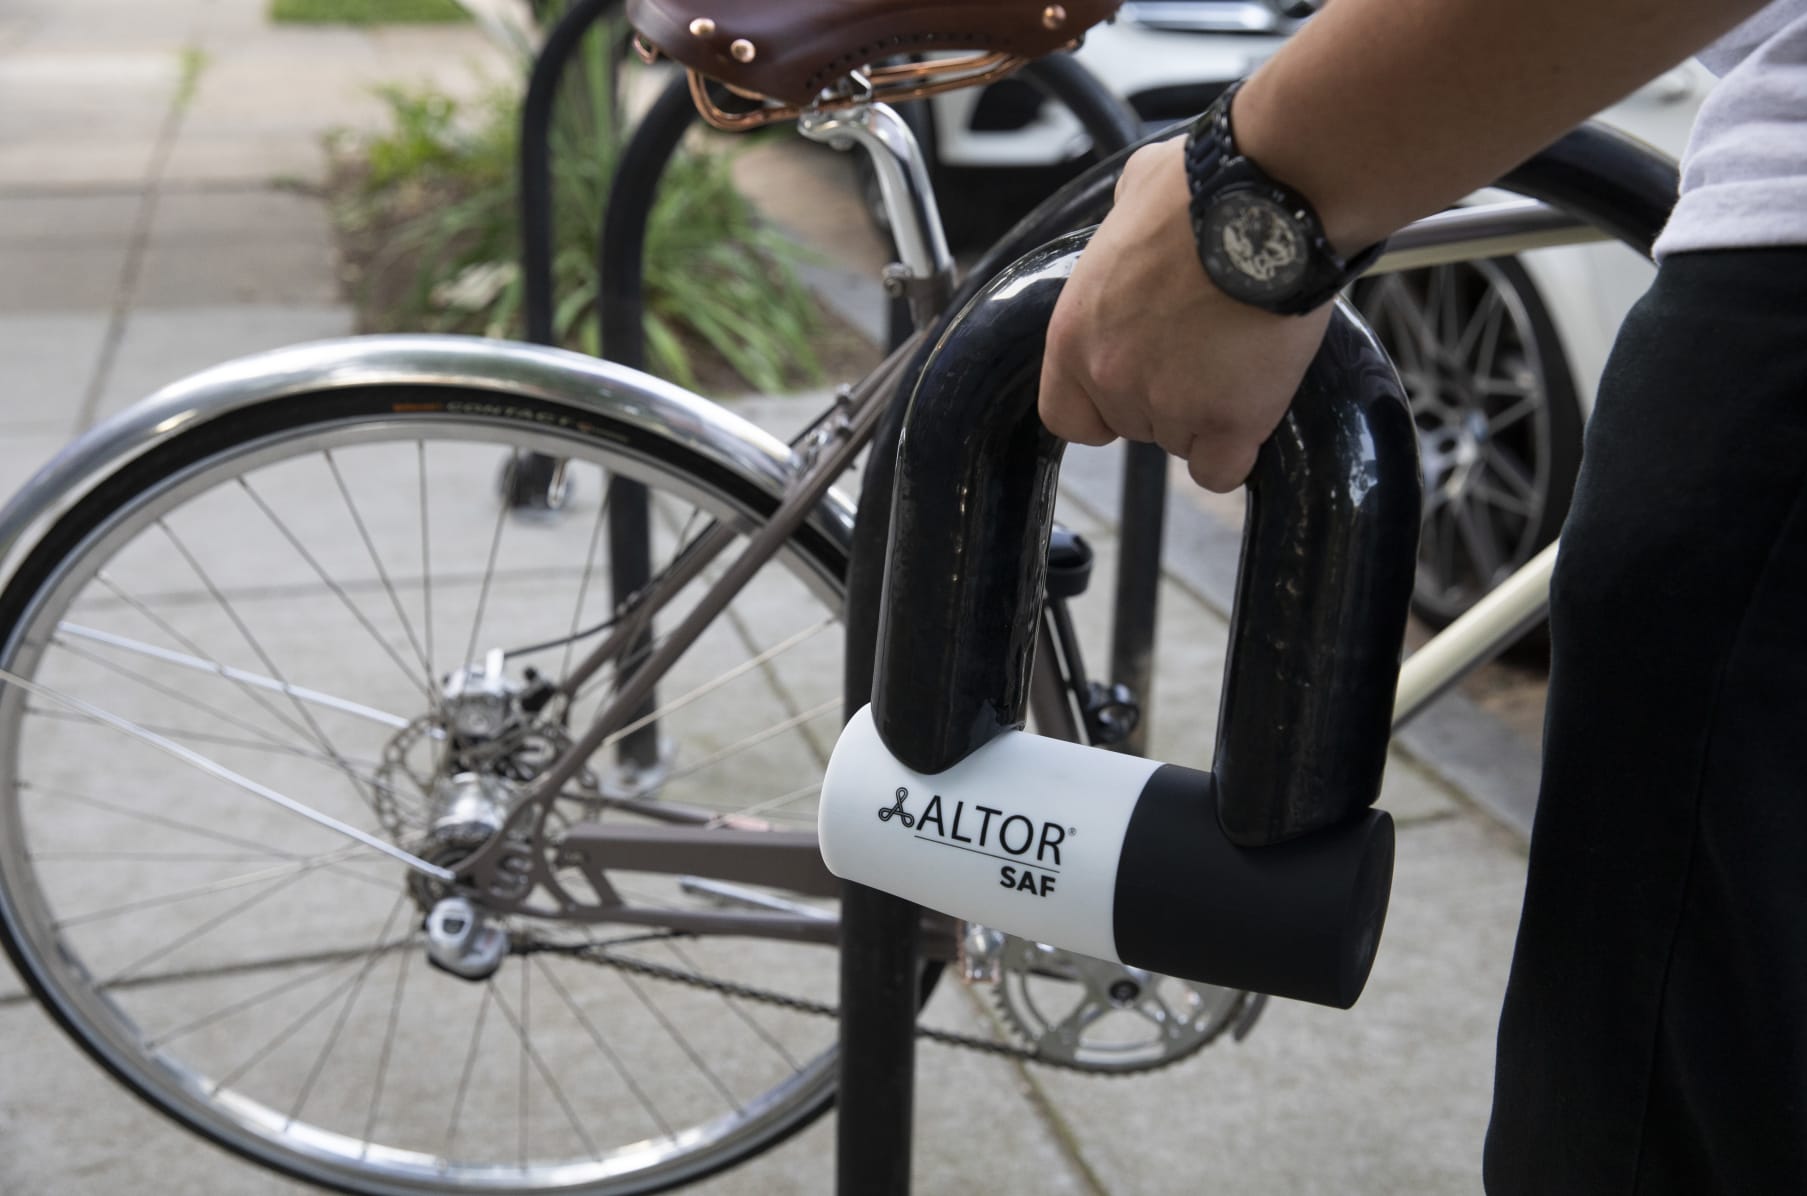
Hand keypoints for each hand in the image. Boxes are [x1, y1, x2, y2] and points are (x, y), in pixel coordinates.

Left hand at [1037, 137, 1333, 491]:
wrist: (1270, 199)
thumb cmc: (1207, 186)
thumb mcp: (1135, 190)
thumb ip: (1121, 222)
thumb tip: (1134, 208)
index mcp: (1074, 331)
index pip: (1066, 414)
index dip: (1100, 405)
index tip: (1133, 381)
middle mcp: (1110, 376)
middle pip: (1134, 425)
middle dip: (1167, 396)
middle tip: (1206, 348)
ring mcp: (1166, 404)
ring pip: (1181, 443)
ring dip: (1208, 413)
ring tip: (1240, 354)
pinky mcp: (1227, 421)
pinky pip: (1219, 470)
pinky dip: (1238, 447)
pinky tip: (1253, 405)